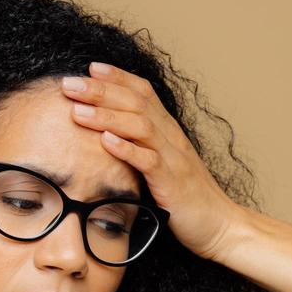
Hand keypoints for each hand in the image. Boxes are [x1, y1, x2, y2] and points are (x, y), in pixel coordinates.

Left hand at [60, 61, 246, 262]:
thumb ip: (143, 147)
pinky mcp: (172, 183)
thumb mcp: (165, 164)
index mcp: (169, 131)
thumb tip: (111, 137)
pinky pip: (149, 161)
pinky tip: (105, 142)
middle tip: (69, 83)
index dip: (118, 77)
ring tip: (77, 111)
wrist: (221, 224)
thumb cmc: (188, 197)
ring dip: (107, 116)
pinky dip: (127, 149)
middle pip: (136, 102)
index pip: (144, 92)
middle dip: (101, 90)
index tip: (90, 67)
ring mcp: (174, 158)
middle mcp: (172, 138)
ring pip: (140, 126)